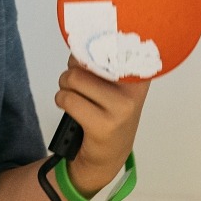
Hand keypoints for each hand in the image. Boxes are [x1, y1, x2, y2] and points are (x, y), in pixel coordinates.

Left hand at [54, 56, 150, 194]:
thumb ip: (101, 63)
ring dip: (65, 88)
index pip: (113, 44)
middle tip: (79, 85)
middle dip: (72, 71)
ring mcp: (120, 109)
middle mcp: (133, 91)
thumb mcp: (113, 86)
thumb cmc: (107, 114)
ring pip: (73, 79)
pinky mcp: (102, 125)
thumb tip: (78, 45)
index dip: (93, 46)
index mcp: (139, 75)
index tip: (89, 52)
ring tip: (75, 97)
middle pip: (85, 61)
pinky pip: (67, 99)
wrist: (108, 155)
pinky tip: (72, 110)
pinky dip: (62, 101)